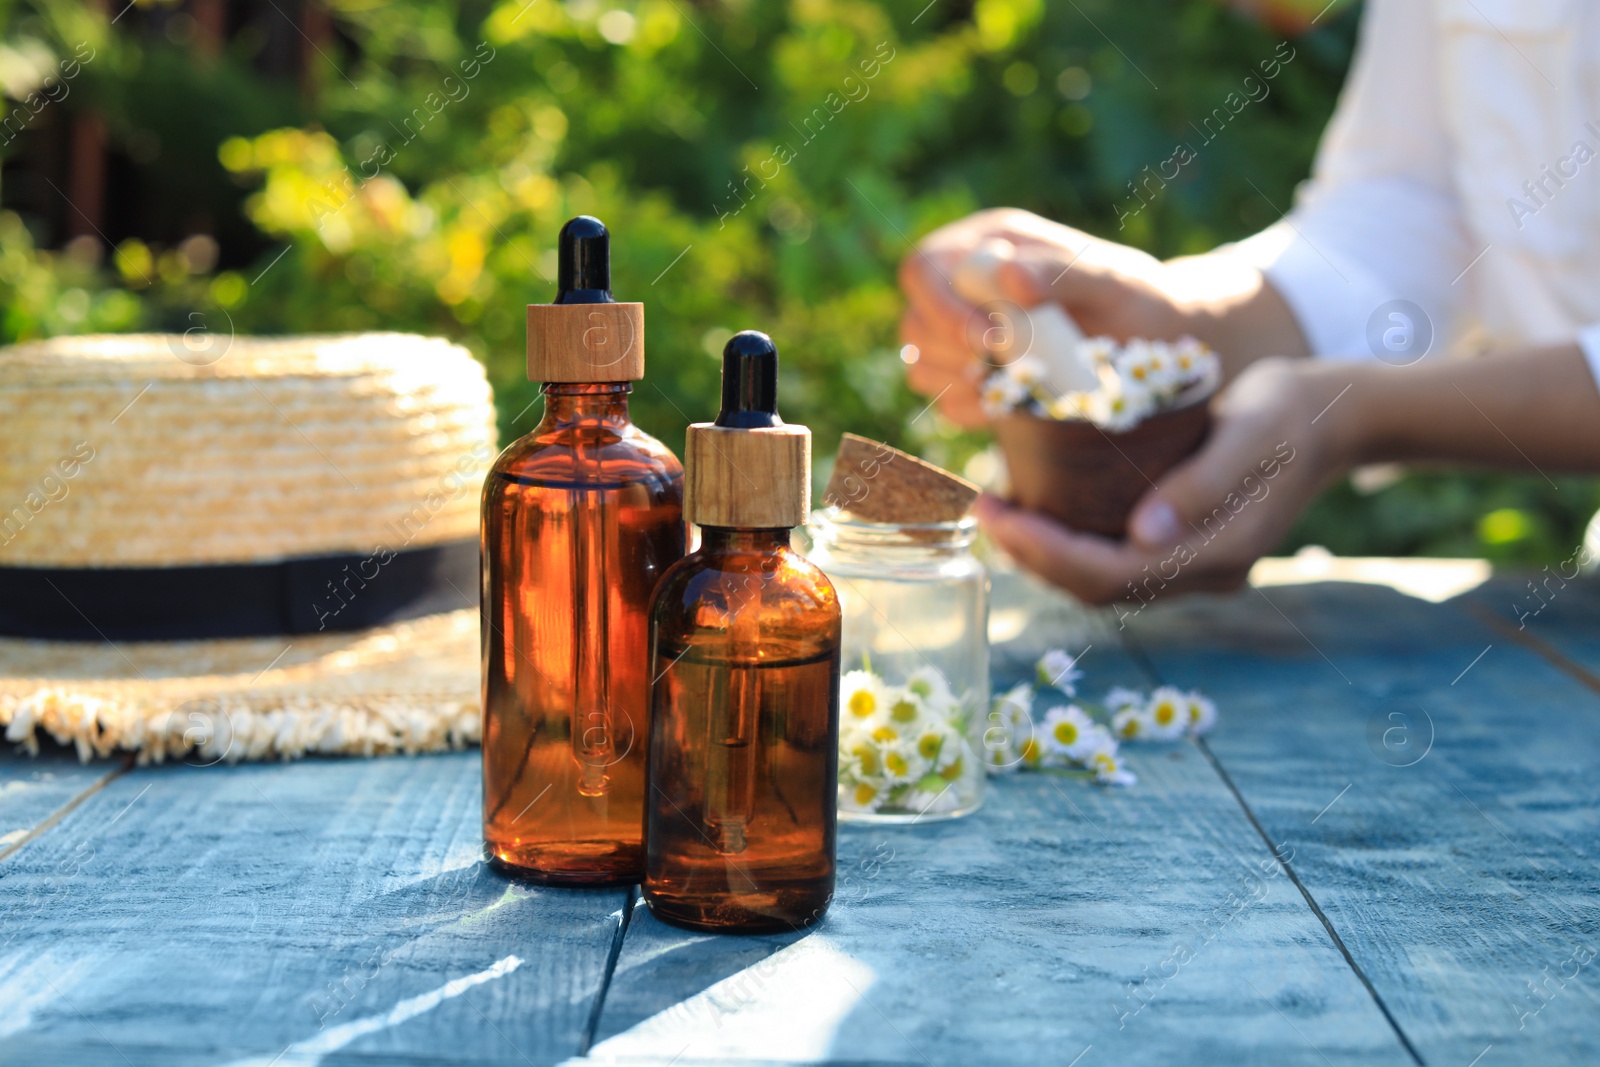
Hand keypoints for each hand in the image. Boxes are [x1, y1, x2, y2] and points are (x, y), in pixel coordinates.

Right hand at [897, 208, 1195, 426]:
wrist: (1162, 344)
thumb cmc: (1141, 300)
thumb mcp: (1114, 280)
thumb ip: (1062, 272)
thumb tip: (1004, 274)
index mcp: (990, 242)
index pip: (925, 268)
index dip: (943, 308)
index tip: (991, 340)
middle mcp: (967, 285)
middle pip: (916, 322)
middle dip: (957, 353)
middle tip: (1012, 368)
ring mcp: (966, 332)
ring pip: (921, 362)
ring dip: (963, 382)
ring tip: (1020, 383)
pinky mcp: (975, 375)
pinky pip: (946, 400)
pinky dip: (975, 408)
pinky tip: (1016, 402)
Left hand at [977, 359, 1354, 608]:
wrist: (1333, 415)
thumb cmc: (1290, 412)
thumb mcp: (1252, 432)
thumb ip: (1201, 485)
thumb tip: (1141, 535)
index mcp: (1219, 555)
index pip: (1110, 575)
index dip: (1044, 551)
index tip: (996, 510)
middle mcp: (1204, 574)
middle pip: (1097, 588)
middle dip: (1032, 554)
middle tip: (985, 507)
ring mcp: (1195, 566)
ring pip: (1102, 580)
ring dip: (1046, 552)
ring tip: (1002, 507)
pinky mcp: (1184, 547)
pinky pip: (1115, 560)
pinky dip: (1071, 540)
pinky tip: (1041, 505)